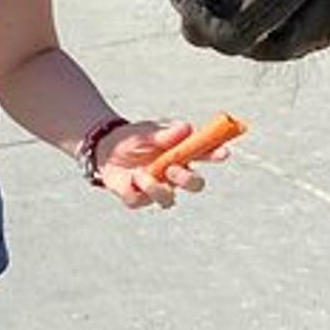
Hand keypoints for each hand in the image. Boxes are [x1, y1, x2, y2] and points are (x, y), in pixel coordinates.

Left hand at [92, 120, 227, 208]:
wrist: (106, 149)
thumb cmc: (134, 138)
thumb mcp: (147, 132)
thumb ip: (165, 134)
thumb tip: (186, 129)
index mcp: (182, 155)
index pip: (205, 155)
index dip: (217, 155)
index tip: (224, 153)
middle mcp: (174, 175)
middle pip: (195, 185)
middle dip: (188, 180)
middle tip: (172, 169)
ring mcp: (158, 189)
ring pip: (168, 200)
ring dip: (155, 188)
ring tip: (140, 174)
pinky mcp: (139, 199)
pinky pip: (140, 201)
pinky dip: (133, 188)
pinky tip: (129, 178)